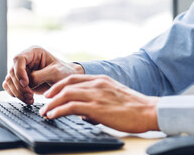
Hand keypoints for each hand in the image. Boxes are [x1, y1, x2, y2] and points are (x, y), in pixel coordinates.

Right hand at [2, 46, 83, 103]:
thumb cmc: (64, 72)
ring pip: (10, 81)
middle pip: (12, 72)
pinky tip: (27, 99)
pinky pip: (10, 88)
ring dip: (18, 92)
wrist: (67, 82)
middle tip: (30, 95)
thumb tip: (26, 83)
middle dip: (19, 86)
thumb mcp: (55, 72)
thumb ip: (39, 76)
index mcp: (34, 52)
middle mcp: (26, 61)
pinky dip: (16, 95)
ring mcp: (22, 71)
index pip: (18, 59)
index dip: (19, 72)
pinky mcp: (21, 82)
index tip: (26, 83)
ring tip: (30, 98)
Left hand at [39, 75, 159, 132]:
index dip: (59, 85)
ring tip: (45, 113)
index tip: (52, 93)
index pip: (74, 78)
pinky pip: (71, 106)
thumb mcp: (114, 97)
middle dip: (52, 94)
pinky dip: (58, 111)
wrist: (149, 111)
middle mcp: (97, 84)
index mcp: (102, 80)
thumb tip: (83, 114)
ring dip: (52, 104)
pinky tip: (53, 116)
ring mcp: (97, 95)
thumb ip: (99, 100)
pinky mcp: (96, 107)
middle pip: (66, 84)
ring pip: (66, 94)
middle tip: (45, 103)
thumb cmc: (135, 107)